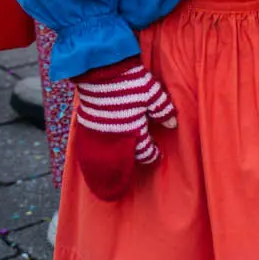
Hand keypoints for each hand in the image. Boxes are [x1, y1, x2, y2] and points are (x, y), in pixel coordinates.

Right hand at [71, 59, 177, 200]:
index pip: (145, 150)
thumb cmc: (129, 81)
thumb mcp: (152, 92)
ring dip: (103, 173)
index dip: (152, 155)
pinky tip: (88, 167)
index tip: (155, 156)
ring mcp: (99, 132)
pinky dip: (88, 161)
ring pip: (101, 160)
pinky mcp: (86, 126)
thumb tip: (172, 124)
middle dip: (122, 175)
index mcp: (134, 128)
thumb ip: (162, 109)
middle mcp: (115, 135)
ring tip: (103, 185)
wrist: (101, 71)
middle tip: (121, 188)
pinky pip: (86, 150)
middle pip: (121, 162)